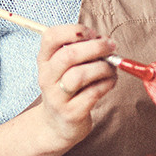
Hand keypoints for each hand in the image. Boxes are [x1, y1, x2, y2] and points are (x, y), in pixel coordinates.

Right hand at [37, 23, 117, 146]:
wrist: (56, 125)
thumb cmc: (67, 89)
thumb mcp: (65, 67)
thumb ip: (82, 51)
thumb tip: (106, 40)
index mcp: (44, 60)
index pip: (51, 36)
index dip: (75, 30)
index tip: (93, 34)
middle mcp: (47, 78)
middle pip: (69, 55)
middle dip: (96, 47)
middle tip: (111, 47)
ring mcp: (57, 97)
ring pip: (80, 75)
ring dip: (103, 68)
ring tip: (112, 69)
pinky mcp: (72, 113)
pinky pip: (93, 93)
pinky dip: (107, 84)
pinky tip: (110, 81)